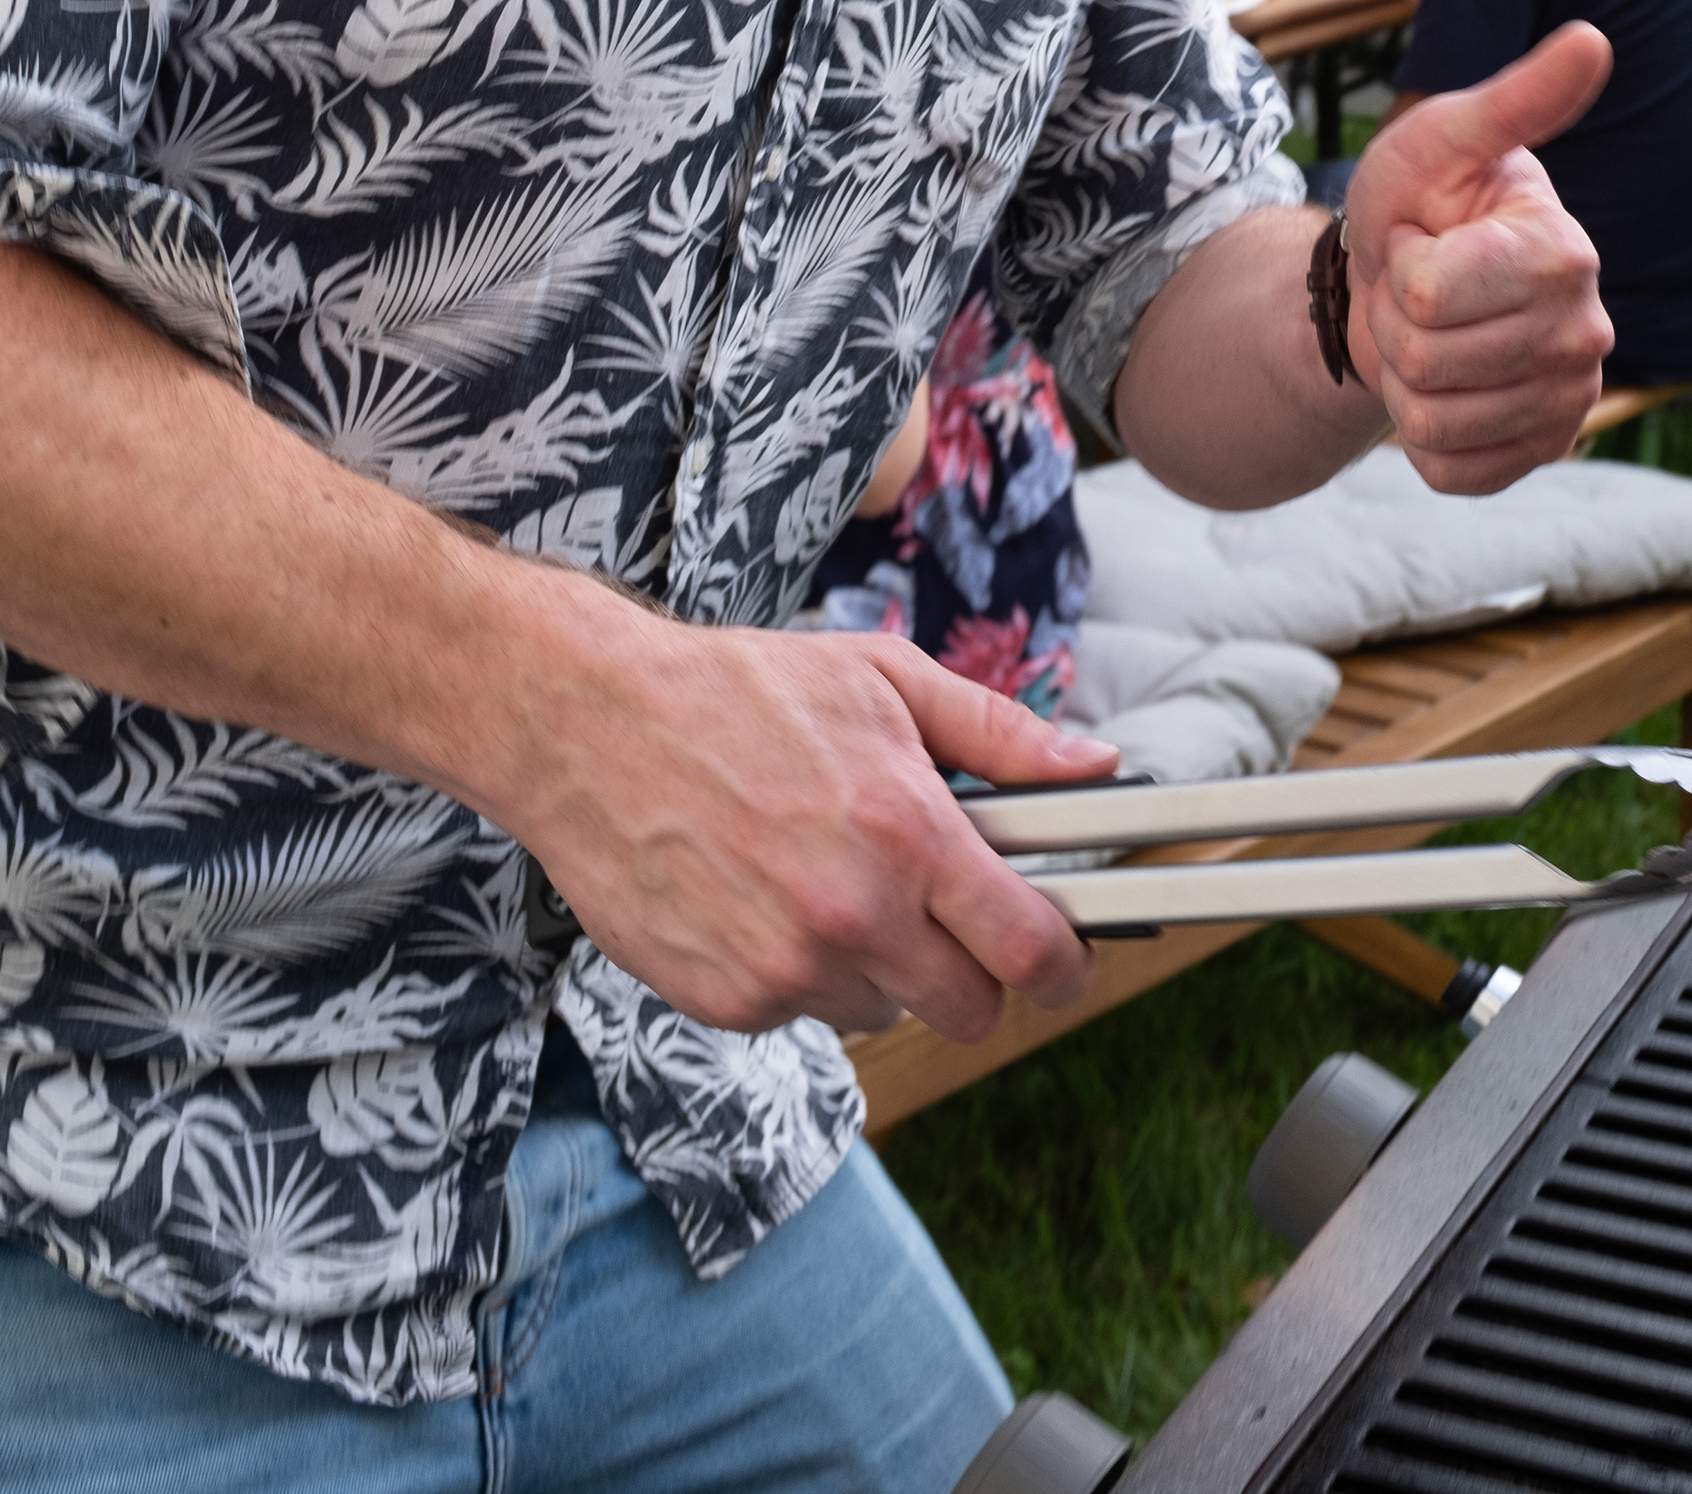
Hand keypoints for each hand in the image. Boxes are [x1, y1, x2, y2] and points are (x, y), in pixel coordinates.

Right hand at [516, 606, 1114, 1042]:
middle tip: (938, 912)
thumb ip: (1000, 734)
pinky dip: (799, 971)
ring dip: (877, 965)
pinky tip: (761, 897)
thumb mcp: (882, 678)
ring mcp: (786, 970)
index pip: (1032, 953)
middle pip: (970, 1009)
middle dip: (972, 971)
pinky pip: (803, 1012)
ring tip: (824, 877)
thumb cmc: (739, 690)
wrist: (590, 725)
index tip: (1061, 955)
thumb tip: (1101, 765)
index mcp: (908, 833)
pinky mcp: (727, 1002)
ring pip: (883, 1011)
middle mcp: (854, 916)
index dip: (1063, 964)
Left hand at [1343, 21, 1613, 490]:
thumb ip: (1513, 102)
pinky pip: (1447, 469)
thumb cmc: (1421, 200)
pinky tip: (1443, 386)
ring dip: (1404, 374)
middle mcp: (1585, 332)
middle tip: (1419, 288)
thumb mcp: (1442, 140)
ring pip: (1428, 418)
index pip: (1430, 291)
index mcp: (1565, 253)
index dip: (1400, 262)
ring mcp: (1568, 399)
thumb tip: (1592, 40)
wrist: (1396, 281)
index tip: (1426, 236)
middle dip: (1396, 318)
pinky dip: (1421, 434)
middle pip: (1424, 357)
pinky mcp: (1540, 451)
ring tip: (1430, 330)